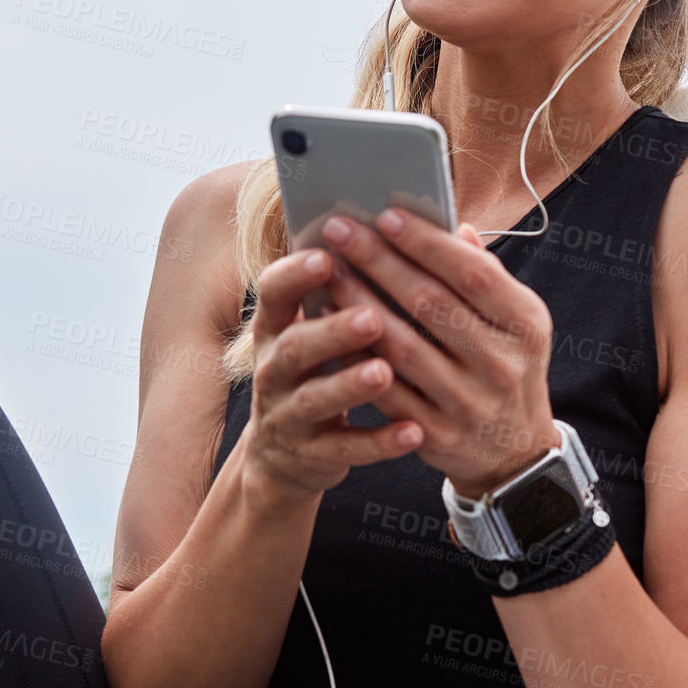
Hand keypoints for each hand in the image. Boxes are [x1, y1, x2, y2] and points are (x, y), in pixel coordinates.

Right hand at [244, 246, 426, 501]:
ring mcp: (289, 415)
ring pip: (316, 400)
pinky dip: (378, 442)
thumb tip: (398, 231)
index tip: (326, 254)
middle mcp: (275, 369)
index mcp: (278, 327)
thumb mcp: (317, 331)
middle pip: (296, 347)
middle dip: (332, 331)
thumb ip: (349, 288)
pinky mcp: (312, 454)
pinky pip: (345, 449)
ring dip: (350, 385)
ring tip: (385, 372)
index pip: (274, 292)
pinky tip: (412, 432)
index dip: (295, 274)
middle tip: (371, 316)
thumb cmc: (318, 372)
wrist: (286, 456)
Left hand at [316, 207, 558, 496]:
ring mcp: (469, 404)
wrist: (513, 451)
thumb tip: (453, 226)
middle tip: (341, 231)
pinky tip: (329, 324)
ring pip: (401, 347)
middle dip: (380, 262)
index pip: (473, 274)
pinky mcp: (437, 434)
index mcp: (524, 325)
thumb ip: (486, 275)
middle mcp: (501, 365)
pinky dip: (353, 354)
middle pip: (430, 305)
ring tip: (328, 271)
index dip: (427, 243)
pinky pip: (385, 389)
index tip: (385, 215)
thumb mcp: (515, 321)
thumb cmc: (506, 366)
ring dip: (357, 304)